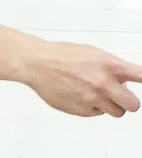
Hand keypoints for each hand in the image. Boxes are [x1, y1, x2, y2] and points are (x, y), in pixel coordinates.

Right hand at [22, 40, 141, 116]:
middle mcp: (103, 83)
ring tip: (96, 95)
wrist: (35, 63)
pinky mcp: (82, 110)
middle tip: (120, 96)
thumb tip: (125, 80)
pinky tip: (81, 95)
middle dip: (128, 101)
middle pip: (134, 105)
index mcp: (109, 65)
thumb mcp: (93, 53)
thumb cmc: (61, 55)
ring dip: (110, 105)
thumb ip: (112, 68)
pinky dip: (92, 107)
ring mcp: (93, 99)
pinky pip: (97, 114)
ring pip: (117, 113)